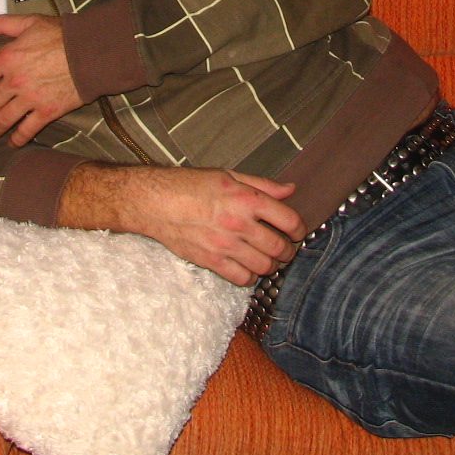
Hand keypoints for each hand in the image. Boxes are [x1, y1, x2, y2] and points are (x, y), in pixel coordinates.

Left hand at [0, 14, 83, 146]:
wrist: (91, 52)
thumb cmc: (62, 35)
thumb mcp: (31, 22)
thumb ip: (5, 23)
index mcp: (7, 59)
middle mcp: (14, 82)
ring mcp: (30, 99)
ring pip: (3, 120)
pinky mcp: (47, 112)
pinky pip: (26, 130)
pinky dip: (17, 139)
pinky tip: (13, 143)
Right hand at [60, 164, 306, 286]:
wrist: (155, 202)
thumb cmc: (189, 185)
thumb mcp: (229, 176)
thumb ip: (262, 185)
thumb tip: (289, 189)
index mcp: (247, 199)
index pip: (288, 220)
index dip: (299, 229)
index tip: (298, 232)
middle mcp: (239, 223)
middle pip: (279, 247)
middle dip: (288, 251)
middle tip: (285, 249)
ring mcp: (225, 245)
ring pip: (264, 266)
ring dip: (271, 265)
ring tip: (267, 259)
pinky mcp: (211, 261)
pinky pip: (242, 278)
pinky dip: (250, 276)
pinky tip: (247, 267)